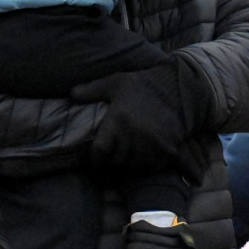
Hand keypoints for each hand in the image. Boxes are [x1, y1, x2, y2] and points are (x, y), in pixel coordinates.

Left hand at [70, 60, 212, 182]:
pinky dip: (147, 163)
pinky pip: (152, 166)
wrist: (177, 87)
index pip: (100, 152)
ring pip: (134, 166)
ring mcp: (151, 144)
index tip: (96, 159)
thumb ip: (92, 90)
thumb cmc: (142, 85)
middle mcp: (133, 134)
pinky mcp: (167, 149)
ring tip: (130, 154)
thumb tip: (71, 95)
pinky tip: (146, 154)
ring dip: (130, 163)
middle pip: (116, 162)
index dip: (95, 159)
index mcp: (118, 120)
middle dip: (113, 160)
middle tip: (114, 155)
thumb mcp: (115, 83)